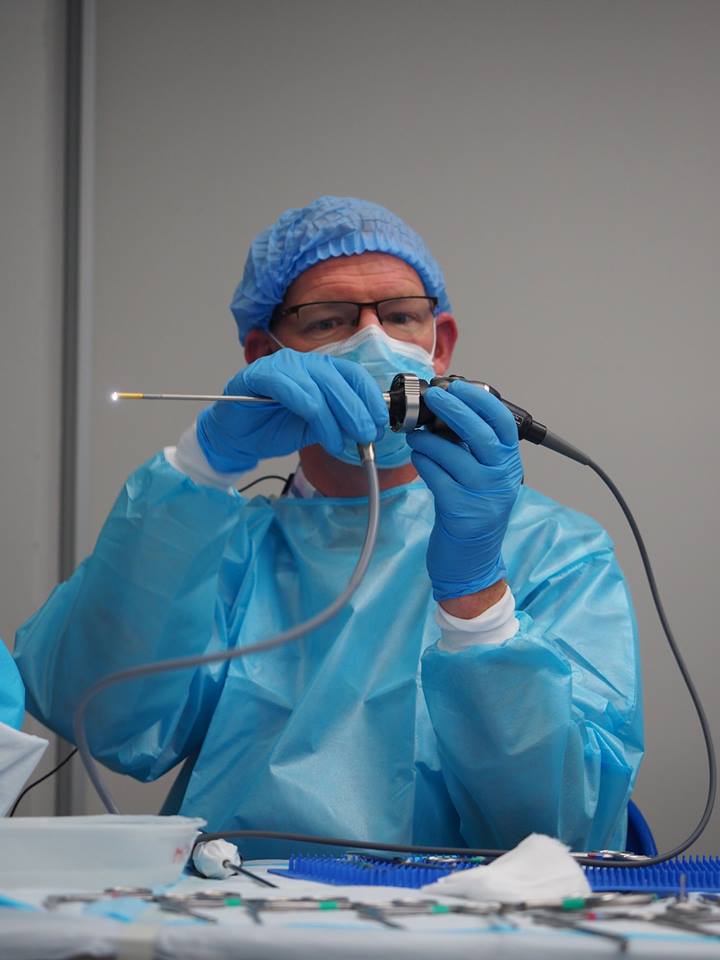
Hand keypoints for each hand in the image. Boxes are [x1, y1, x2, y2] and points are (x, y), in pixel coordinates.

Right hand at [197, 349, 388, 471]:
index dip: (371, 398)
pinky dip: (310, 412)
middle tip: (366, 437)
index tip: (381, 424)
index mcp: (323, 370)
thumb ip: (341, 421)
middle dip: (357, 412)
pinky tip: (319, 434)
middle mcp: (305, 362)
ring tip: (340, 443)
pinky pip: (290, 389)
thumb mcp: (319, 426)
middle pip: (340, 381)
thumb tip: (371, 427)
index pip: (355, 375)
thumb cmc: (276, 427)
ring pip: (319, 388)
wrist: (238, 436)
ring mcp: (282, 365)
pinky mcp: (259, 374)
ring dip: (334, 419)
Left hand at [406, 380, 522, 600]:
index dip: (481, 399)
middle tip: (433, 398)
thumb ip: (473, 449)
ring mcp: (482, 496)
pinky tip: (418, 459)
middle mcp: (501, 479)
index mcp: (509, 465)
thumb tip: (447, 410)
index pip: (503, 423)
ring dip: (427, 439)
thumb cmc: (474, 515)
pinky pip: (435, 475)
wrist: (472, 563)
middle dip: (453, 409)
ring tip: (416, 437)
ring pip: (451, 453)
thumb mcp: (484, 479)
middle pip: (480, 433)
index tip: (459, 386)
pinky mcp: (459, 512)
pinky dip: (422, 462)